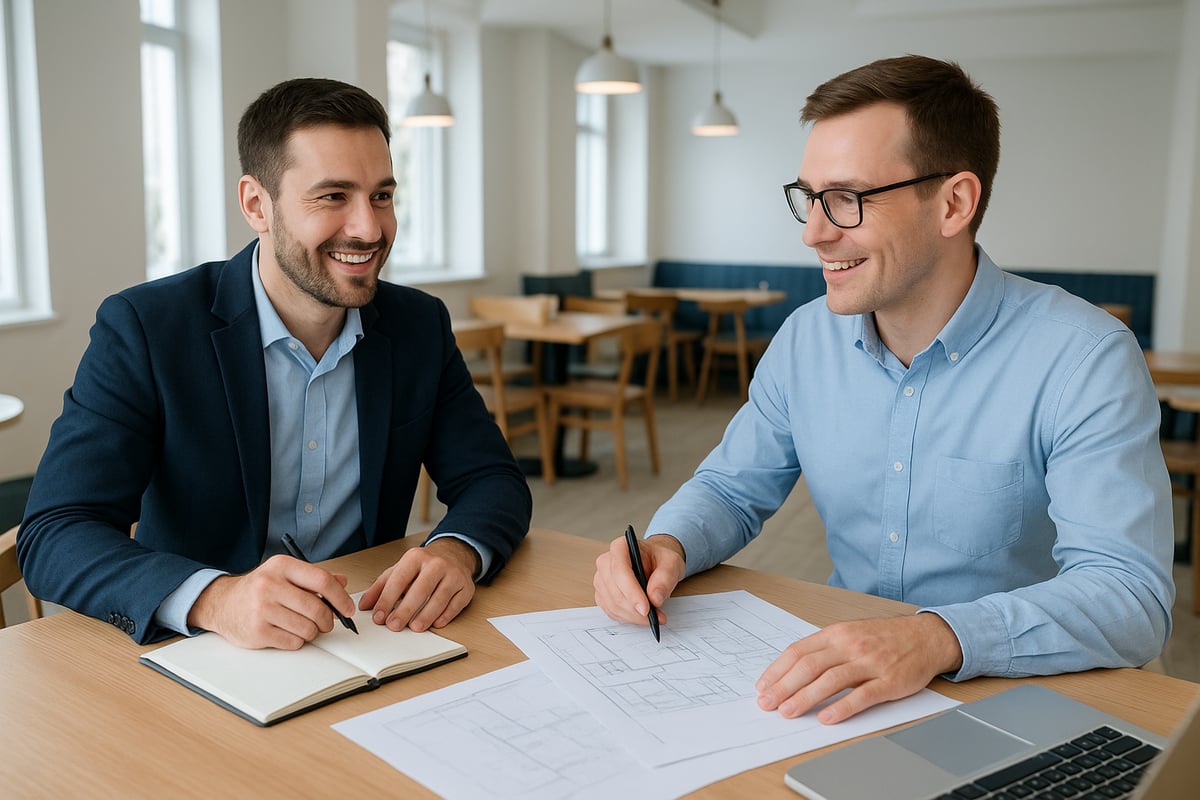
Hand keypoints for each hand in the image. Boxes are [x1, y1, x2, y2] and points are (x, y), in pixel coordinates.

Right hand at [188, 555, 354, 649]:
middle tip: (327, 623)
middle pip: (317, 609)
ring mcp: (262, 609)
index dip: (341, 597)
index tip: (348, 608)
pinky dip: (296, 641)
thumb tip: (342, 582)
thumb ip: (314, 578)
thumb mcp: (285, 574)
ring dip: (311, 632)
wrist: (222, 603)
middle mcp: (270, 585)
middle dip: (328, 620)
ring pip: (307, 629)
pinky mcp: (257, 631)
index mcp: (282, 566)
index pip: (322, 581)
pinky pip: (293, 642)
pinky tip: (287, 632)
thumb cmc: (258, 589)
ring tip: (302, 625)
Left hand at [358, 537, 477, 631]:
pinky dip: (446, 615)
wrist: (454, 554)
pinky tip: (436, 623)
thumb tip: (365, 605)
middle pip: (420, 589)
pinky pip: (456, 603)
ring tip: (415, 627)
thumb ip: (381, 587)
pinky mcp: (466, 587)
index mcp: (416, 557)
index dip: (387, 600)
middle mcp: (436, 564)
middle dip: (406, 610)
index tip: (379, 616)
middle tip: (394, 626)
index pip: (399, 580)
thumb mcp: (400, 570)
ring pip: (440, 597)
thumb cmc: (424, 566)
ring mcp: (453, 575)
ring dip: (426, 615)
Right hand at [594, 533, 685, 626]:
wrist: (655, 562)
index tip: (646, 609)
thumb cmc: (660, 559)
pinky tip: (641, 616)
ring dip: (633, 616)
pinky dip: (627, 618)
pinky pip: (611, 611)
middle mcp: (606, 562)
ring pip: (613, 605)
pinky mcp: (602, 594)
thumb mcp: (671, 563)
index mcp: (620, 547)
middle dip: (636, 609)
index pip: (620, 570)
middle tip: (657, 616)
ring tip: (653, 617)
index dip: (632, 592)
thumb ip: (665, 578)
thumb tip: (654, 598)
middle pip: (615, 591)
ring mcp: (601, 579)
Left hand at [755, 613, 962, 723]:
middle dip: (784, 687)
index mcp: (836, 633)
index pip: (798, 651)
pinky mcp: (889, 681)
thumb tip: (790, 670)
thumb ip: (823, 649)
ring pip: (831, 680)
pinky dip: (842, 707)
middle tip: (767, 704)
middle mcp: (850, 645)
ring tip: (788, 712)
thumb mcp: (849, 633)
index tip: (763, 687)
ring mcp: (870, 663)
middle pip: (809, 666)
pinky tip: (827, 718)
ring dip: (805, 697)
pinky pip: (862, 695)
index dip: (777, 670)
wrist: (926, 636)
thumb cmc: (883, 638)